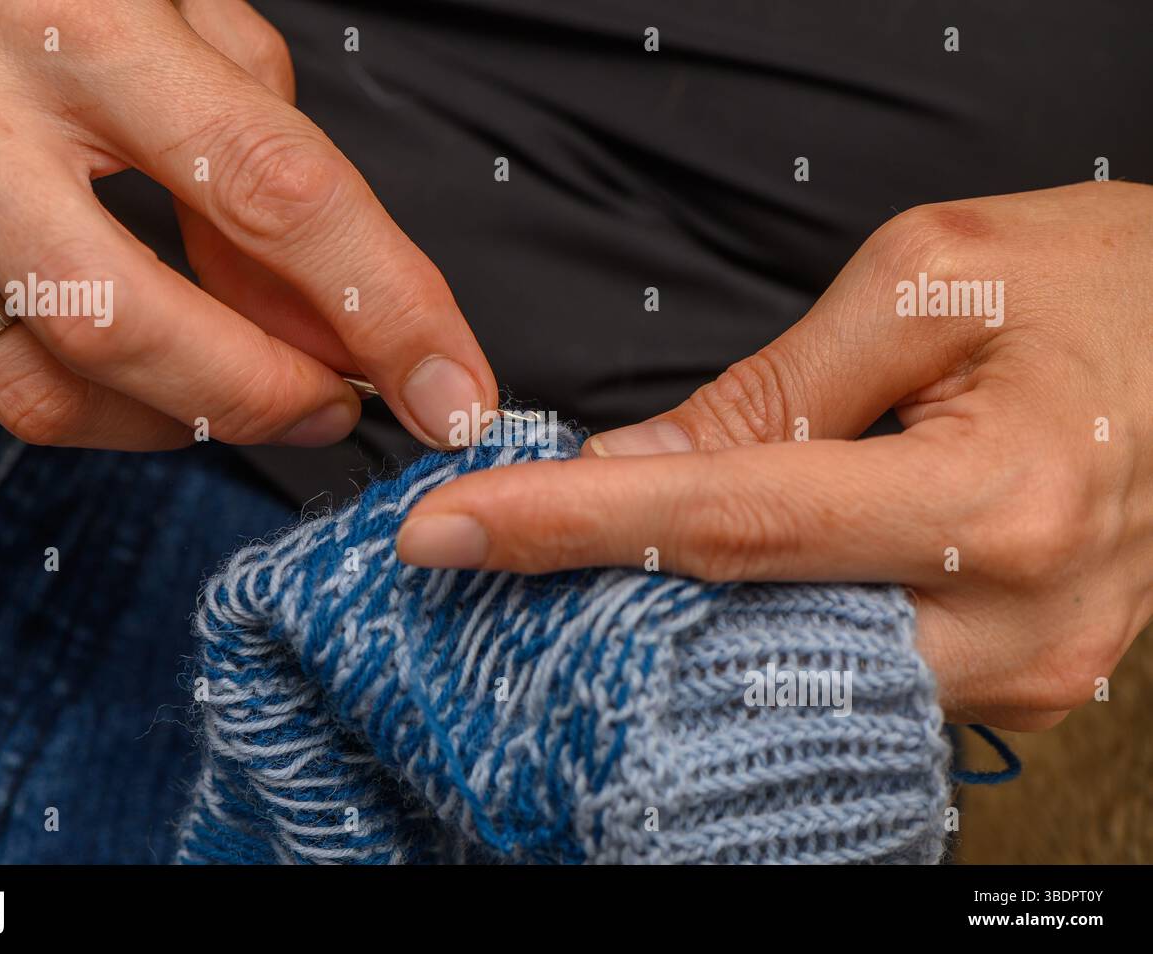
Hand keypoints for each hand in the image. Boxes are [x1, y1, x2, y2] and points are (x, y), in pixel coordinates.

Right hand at [0, 0, 494, 448]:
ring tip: (225, 388)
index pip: (275, 193)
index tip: (452, 393)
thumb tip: (327, 328)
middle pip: (132, 327)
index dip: (385, 310)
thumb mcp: (186, 23)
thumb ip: (267, 166)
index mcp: (77, 25)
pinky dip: (60, 408)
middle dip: (260, 398)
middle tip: (330, 408)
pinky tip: (103, 367)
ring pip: (40, 390)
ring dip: (167, 423)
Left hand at [398, 181, 1152, 730]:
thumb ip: (770, 394)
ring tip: (573, 571)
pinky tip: (698, 596)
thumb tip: (636, 472)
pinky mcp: (1025, 685)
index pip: (728, 526)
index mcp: (1000, 498)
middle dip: (598, 599)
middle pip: (746, 632)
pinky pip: (855, 679)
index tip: (444, 532)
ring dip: (670, 625)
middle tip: (483, 559)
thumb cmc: (1109, 282)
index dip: (565, 528)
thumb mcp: (928, 283)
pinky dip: (759, 638)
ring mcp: (1030, 675)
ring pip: (793, 676)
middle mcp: (1018, 623)